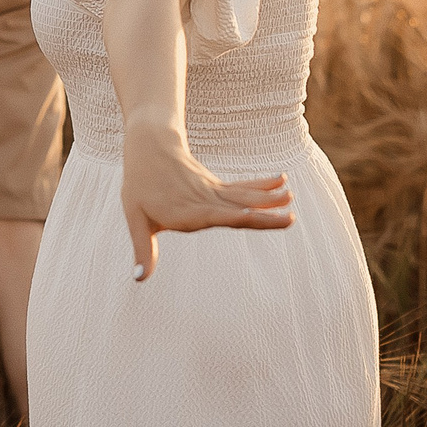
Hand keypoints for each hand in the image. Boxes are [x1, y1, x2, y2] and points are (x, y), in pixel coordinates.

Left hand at [120, 130, 291, 280]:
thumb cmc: (139, 186)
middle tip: (290, 218)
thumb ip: (143, 249)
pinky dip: (262, 185)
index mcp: (186, 212)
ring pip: (245, 195)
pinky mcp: (217, 186)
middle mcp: (204, 201)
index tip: (256, 217)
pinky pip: (242, 187)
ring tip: (290, 197)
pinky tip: (281, 180)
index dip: (237, 217)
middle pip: (239, 208)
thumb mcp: (135, 219)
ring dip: (268, 198)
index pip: (217, 216)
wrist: (149, 147)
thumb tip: (138, 279)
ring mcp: (213, 191)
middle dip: (265, 215)